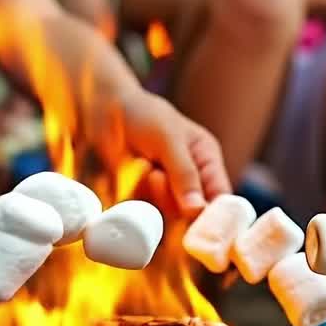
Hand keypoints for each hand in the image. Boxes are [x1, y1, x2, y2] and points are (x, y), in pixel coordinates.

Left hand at [111, 90, 229, 216]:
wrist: (104, 110)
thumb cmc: (143, 115)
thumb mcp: (169, 139)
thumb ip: (184, 173)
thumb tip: (197, 209)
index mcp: (206, 159)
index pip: (221, 196)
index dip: (214, 213)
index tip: (195, 215)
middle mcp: (190, 179)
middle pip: (195, 212)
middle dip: (176, 199)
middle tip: (157, 174)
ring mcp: (165, 190)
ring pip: (170, 214)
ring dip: (156, 197)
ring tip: (145, 169)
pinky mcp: (143, 197)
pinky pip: (147, 212)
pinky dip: (139, 200)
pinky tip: (132, 177)